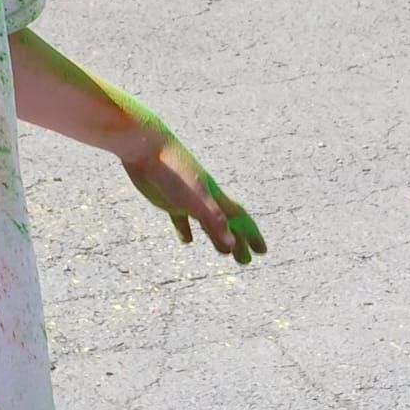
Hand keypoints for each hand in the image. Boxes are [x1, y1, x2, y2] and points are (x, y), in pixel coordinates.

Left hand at [119, 132, 266, 266]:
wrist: (147, 147)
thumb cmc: (174, 171)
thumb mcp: (196, 198)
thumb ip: (213, 220)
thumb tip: (232, 244)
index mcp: (215, 197)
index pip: (239, 220)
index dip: (251, 236)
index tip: (262, 251)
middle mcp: (205, 199)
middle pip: (226, 224)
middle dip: (237, 242)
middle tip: (245, 261)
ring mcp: (187, 199)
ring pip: (207, 222)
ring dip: (216, 237)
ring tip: (223, 253)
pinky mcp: (168, 199)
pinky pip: (181, 219)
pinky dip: (186, 230)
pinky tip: (187, 240)